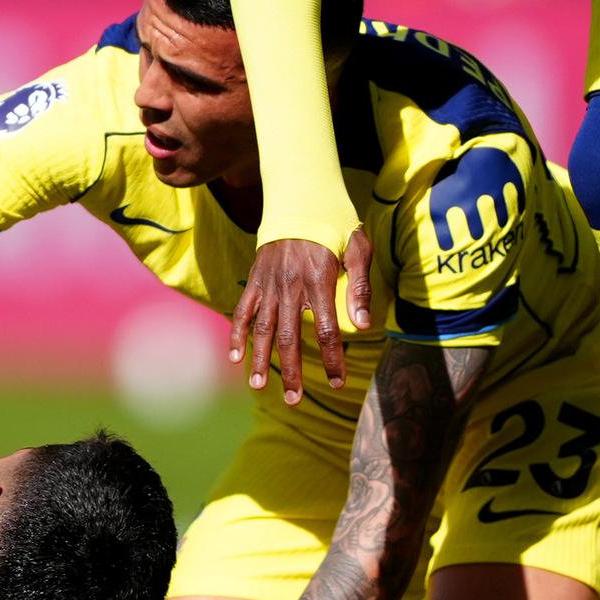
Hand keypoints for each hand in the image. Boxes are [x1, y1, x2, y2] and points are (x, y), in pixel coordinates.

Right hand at [232, 229, 374, 405]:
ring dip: (262, 360)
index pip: (325, 329)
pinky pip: (243, 310)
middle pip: (290, 337)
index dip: (331, 358)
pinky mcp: (255, 279)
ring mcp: (269, 283)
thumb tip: (364, 326)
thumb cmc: (334, 225)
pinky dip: (237, 333)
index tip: (337, 381)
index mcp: (319, 280)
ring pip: (264, 328)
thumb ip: (360, 288)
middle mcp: (291, 286)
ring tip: (261, 387)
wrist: (299, 198)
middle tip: (294, 400)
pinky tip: (235, 357)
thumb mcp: (358, 249)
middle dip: (292, 372)